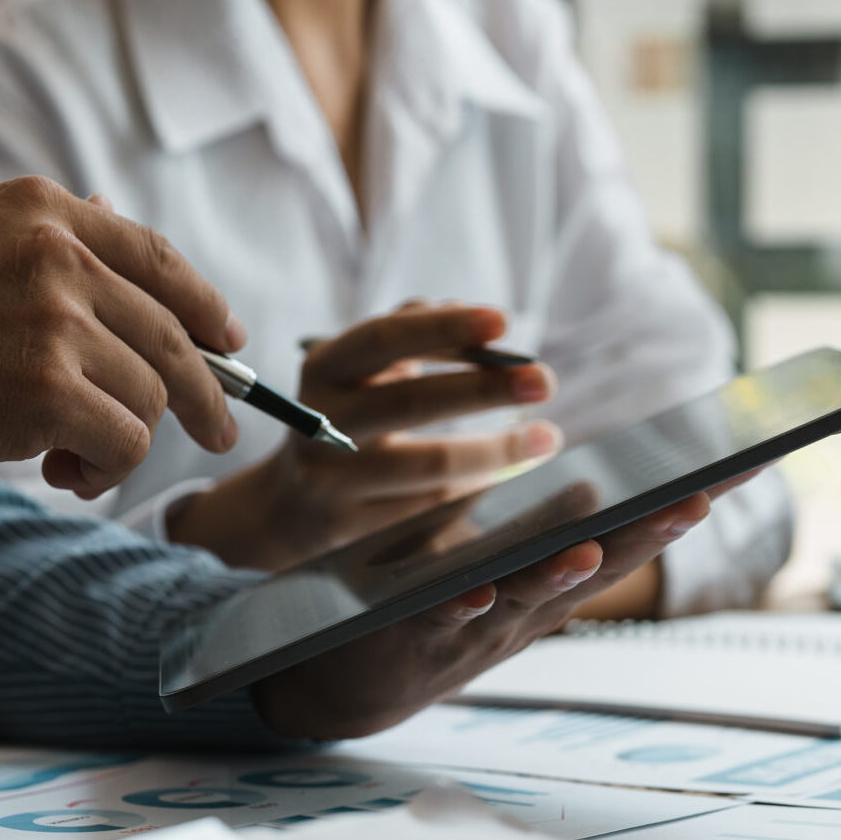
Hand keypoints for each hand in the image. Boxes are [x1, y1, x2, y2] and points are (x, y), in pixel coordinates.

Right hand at [0, 176, 244, 493]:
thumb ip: (47, 241)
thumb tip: (114, 214)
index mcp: (43, 214)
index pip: (157, 258)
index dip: (205, 307)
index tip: (230, 340)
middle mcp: (58, 257)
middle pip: (175, 341)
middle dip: (208, 397)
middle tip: (219, 434)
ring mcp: (55, 323)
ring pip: (150, 400)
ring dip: (122, 442)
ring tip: (69, 458)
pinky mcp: (49, 392)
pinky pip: (126, 445)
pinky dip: (103, 472)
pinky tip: (62, 473)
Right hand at [170, 302, 562, 571]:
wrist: (293, 503)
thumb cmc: (351, 416)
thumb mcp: (365, 369)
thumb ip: (412, 331)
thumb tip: (470, 312)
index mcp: (324, 368)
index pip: (383, 338)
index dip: (443, 329)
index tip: (503, 321)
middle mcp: (321, 422)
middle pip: (411, 403)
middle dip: (485, 390)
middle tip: (543, 382)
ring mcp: (335, 480)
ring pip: (430, 467)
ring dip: (496, 452)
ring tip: (547, 439)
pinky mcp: (356, 528)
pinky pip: (431, 507)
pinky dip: (476, 487)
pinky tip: (510, 472)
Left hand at [255, 493, 712, 740]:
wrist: (348, 684)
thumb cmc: (432, 612)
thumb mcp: (497, 567)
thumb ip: (540, 531)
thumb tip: (595, 481)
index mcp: (550, 584)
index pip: (627, 537)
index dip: (676, 506)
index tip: (735, 464)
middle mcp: (528, 611)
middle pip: (599, 569)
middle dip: (648, 536)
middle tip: (699, 497)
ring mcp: (478, 630)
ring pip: (528, 599)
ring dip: (562, 576)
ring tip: (594, 547)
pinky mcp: (418, 640)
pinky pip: (443, 621)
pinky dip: (463, 607)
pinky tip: (476, 589)